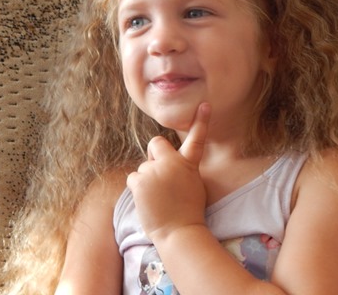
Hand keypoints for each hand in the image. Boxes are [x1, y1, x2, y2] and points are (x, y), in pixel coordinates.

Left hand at [127, 103, 210, 242]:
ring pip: (143, 167)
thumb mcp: (193, 185)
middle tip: (159, 174)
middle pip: (156, 143)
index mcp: (188, 164)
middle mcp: (171, 163)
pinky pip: (133, 178)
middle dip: (154, 154)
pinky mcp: (139, 181)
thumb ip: (181, 170)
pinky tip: (148, 201)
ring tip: (157, 198)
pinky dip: (137, 189)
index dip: (201, 121)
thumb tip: (166, 164)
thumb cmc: (187, 212)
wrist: (179, 232)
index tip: (204, 104)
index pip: (197, 138)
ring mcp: (154, 171)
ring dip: (146, 179)